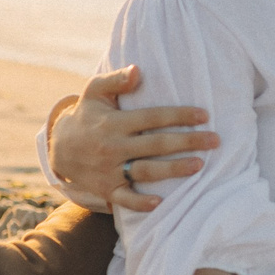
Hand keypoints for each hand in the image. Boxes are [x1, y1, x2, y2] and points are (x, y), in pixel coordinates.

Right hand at [49, 67, 218, 214]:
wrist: (58, 149)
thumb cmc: (86, 116)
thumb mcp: (94, 92)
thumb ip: (115, 80)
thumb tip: (138, 70)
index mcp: (114, 122)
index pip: (152, 117)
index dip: (179, 116)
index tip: (204, 115)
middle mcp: (113, 146)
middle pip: (156, 144)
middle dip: (188, 142)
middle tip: (215, 140)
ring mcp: (109, 170)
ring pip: (146, 171)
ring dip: (173, 169)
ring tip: (199, 165)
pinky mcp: (107, 189)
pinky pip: (125, 199)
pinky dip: (140, 203)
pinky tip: (160, 202)